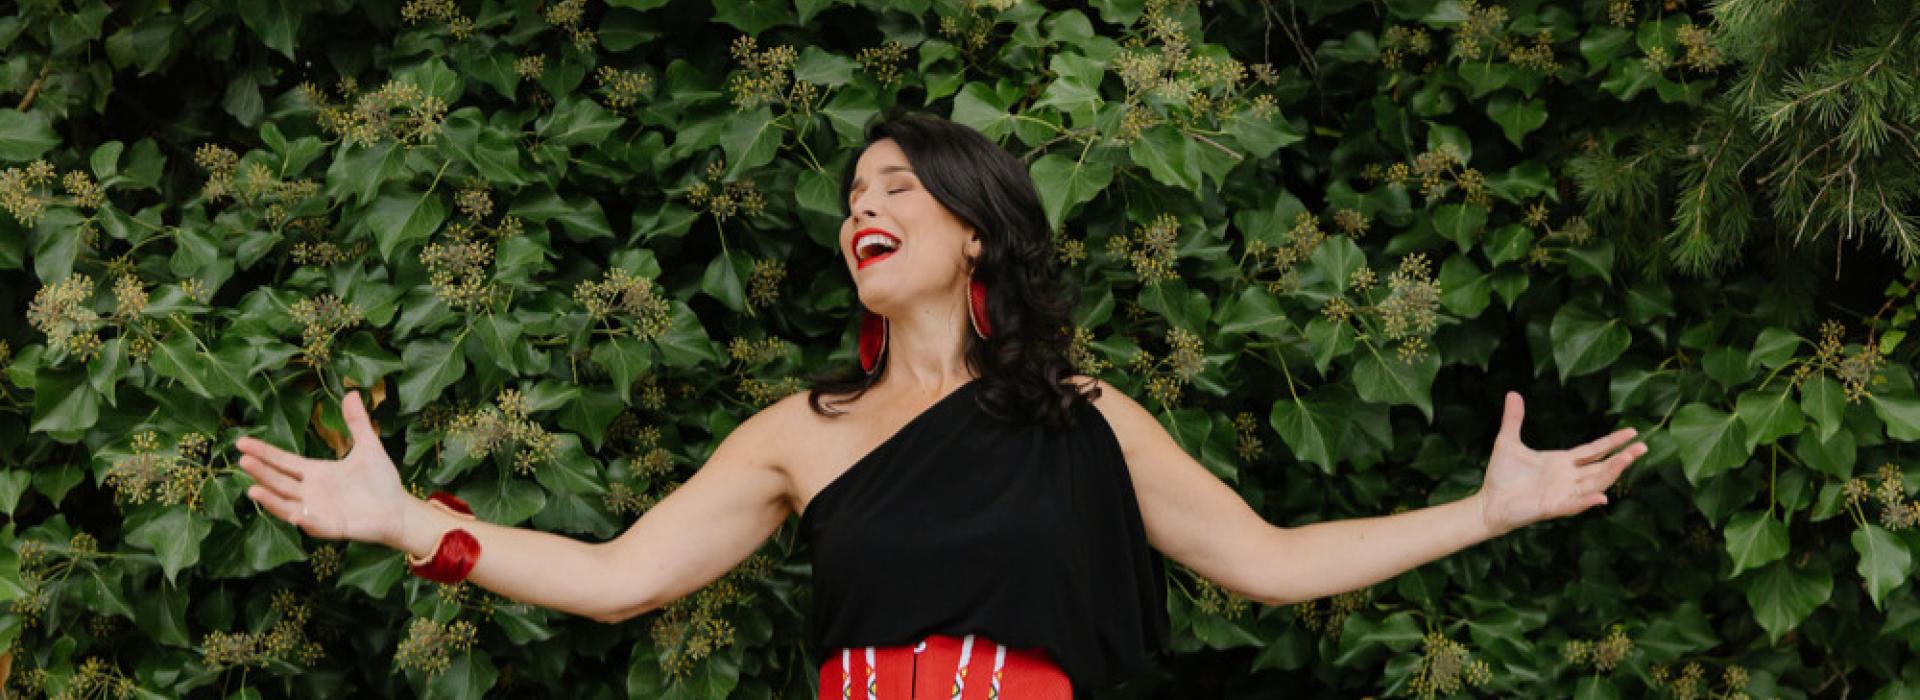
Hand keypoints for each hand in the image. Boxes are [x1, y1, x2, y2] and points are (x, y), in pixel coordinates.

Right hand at [235, 390, 409, 547]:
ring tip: (253, 490)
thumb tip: (352, 392)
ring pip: (288, 505)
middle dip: (261, 472)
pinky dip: (306, 520)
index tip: (241, 442)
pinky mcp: (333, 527)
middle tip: (242, 460)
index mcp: (315, 473)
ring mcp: (319, 511)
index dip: (263, 452)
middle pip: (279, 482)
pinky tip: (296, 515)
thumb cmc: (380, 481)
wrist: (400, 510)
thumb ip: (357, 422)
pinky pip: (315, 525)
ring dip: (271, 500)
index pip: (283, 461)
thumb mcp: (368, 446)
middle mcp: (311, 492)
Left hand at [1478, 391, 1646, 536]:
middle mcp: (1568, 478)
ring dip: (1611, 473)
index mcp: (1562, 462)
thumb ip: (1513, 419)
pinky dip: (1587, 501)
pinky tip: (1602, 497)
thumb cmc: (1501, 476)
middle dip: (1622, 457)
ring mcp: (1562, 493)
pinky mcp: (1552, 507)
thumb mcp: (1507, 442)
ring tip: (1628, 459)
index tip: (1632, 432)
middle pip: (1601, 466)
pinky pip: (1574, 504)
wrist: (1488, 502)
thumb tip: (1513, 393)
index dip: (1613, 442)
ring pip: (1595, 483)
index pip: (1594, 450)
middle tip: (1643, 446)